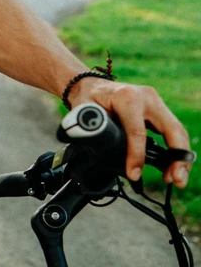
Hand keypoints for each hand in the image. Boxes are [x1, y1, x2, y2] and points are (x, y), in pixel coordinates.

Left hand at [73, 77, 191, 187]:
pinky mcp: (159, 109)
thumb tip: (104, 151)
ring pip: (177, 131)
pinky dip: (177, 149)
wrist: (91, 86)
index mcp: (126, 97)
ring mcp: (156, 102)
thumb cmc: (87, 100)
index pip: (137, 132)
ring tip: (177, 179)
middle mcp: (147, 97)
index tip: (133, 174)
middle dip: (177, 158)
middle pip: (171, 129)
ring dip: (181, 157)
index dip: (137, 156)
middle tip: (176, 180)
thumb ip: (93, 130)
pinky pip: (173, 130)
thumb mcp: (84, 113)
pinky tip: (174, 166)